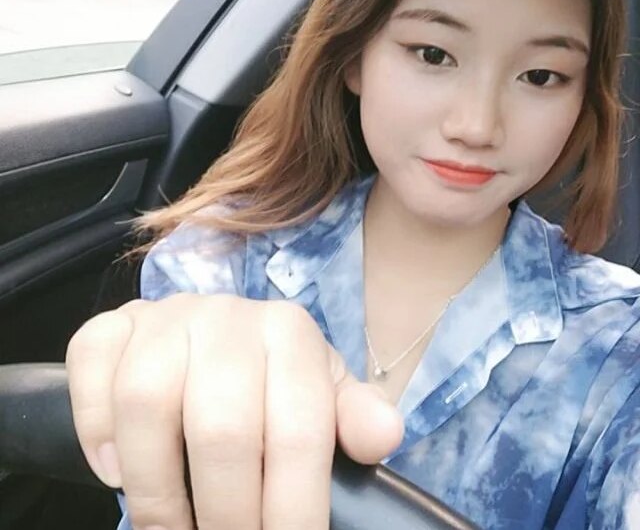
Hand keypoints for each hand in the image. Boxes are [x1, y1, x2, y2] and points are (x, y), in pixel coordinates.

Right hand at [66, 293, 403, 529]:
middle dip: (226, 514)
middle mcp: (228, 316)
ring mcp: (166, 317)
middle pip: (221, 426)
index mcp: (290, 333)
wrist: (214, 338)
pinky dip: (96, 426)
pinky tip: (117, 467)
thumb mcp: (321, 397)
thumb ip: (351, 416)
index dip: (293, 510)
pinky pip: (93, 366)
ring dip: (155, 489)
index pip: (299, 430)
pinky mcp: (113, 327)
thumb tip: (383, 435)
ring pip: (147, 401)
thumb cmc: (271, 380)